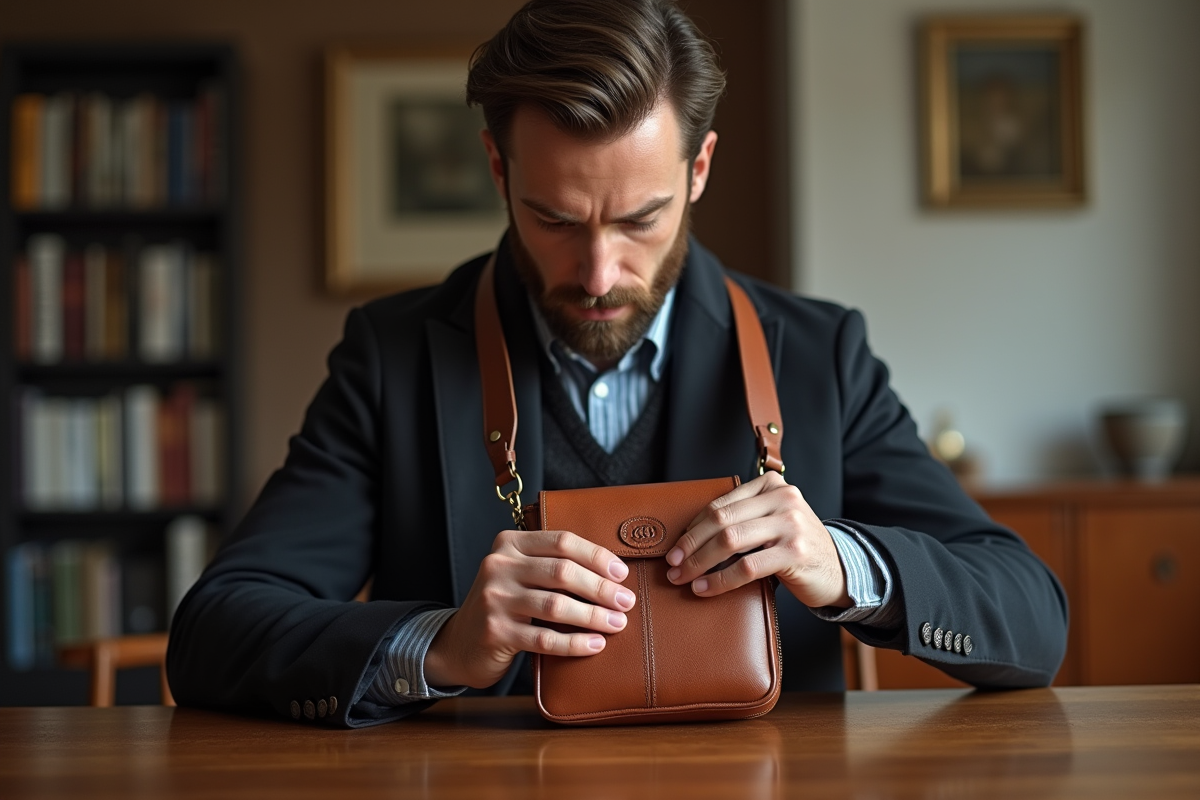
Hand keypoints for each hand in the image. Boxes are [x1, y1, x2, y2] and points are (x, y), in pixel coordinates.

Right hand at [424, 530, 634, 688]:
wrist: (460, 643)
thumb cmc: (505, 605)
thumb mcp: (520, 574)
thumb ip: (551, 564)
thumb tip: (611, 572)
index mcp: (509, 543)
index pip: (562, 542)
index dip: (597, 557)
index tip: (621, 573)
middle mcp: (499, 566)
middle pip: (562, 572)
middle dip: (601, 588)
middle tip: (626, 602)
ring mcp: (495, 599)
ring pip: (556, 606)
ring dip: (594, 616)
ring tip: (617, 623)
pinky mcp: (495, 632)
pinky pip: (545, 638)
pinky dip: (575, 643)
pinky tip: (595, 645)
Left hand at [664, 471, 850, 608]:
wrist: (840, 569)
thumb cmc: (795, 547)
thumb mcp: (771, 522)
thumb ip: (742, 518)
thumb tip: (690, 537)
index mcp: (771, 485)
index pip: (720, 504)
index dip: (692, 527)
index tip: (675, 547)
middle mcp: (782, 498)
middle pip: (720, 520)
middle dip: (690, 544)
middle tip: (672, 564)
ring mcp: (790, 524)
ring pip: (729, 540)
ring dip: (699, 562)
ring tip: (683, 577)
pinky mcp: (794, 552)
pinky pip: (746, 566)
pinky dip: (719, 579)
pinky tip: (704, 588)